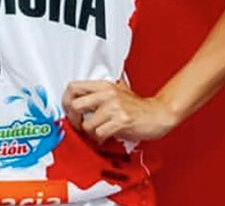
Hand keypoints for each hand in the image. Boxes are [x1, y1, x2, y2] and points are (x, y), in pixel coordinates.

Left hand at [63, 80, 178, 143]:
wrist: (159, 114)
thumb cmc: (138, 107)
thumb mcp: (117, 92)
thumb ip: (99, 94)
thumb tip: (77, 100)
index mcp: (103, 85)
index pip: (73, 87)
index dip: (65, 100)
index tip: (68, 110)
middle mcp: (107, 94)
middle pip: (74, 105)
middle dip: (73, 119)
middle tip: (79, 125)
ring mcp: (114, 107)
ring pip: (86, 124)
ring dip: (89, 133)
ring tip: (97, 132)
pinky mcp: (121, 121)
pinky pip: (99, 133)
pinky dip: (99, 139)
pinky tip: (105, 137)